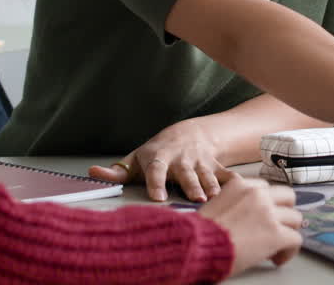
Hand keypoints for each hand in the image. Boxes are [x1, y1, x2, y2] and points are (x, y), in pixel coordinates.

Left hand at [89, 119, 231, 201]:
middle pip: (186, 173)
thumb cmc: (157, 152)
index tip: (157, 197)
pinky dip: (233, 181)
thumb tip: (91, 173)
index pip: (155, 170)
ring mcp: (199, 162)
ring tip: (214, 198)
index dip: (156, 183)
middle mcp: (180, 159)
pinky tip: (242, 189)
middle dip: (191, 185)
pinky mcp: (215, 165)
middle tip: (195, 200)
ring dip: (211, 186)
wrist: (190, 134)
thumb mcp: (136, 159)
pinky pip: (225, 174)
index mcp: (158, 158)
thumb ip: (116, 171)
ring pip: (206, 175)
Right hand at [197, 175, 303, 276]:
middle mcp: (257, 194)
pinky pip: (296, 239)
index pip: (265, 188)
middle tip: (278, 227)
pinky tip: (277, 259)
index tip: (264, 216)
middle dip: (284, 213)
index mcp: (241, 185)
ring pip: (295, 218)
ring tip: (277, 247)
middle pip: (287, 197)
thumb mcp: (215, 204)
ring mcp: (269, 212)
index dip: (267, 204)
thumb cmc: (199, 232)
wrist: (196, 245)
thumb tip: (245, 216)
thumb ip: (234, 203)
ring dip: (288, 232)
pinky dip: (289, 251)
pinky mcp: (276, 233)